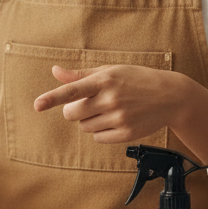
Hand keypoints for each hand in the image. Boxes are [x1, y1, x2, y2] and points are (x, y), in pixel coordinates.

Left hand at [33, 64, 185, 143]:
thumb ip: (81, 75)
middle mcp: (111, 99)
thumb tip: (55, 71)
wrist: (170, 96)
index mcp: (105, 80)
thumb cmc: (137, 80)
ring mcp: (119, 118)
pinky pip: (98, 138)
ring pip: (85, 127)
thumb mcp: (111, 71)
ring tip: (109, 109)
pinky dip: (101, 131)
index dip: (53, 98)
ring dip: (89, 120)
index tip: (37, 105)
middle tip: (88, 103)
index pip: (73, 90)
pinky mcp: (126, 134)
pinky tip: (116, 120)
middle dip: (74, 111)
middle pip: (73, 114)